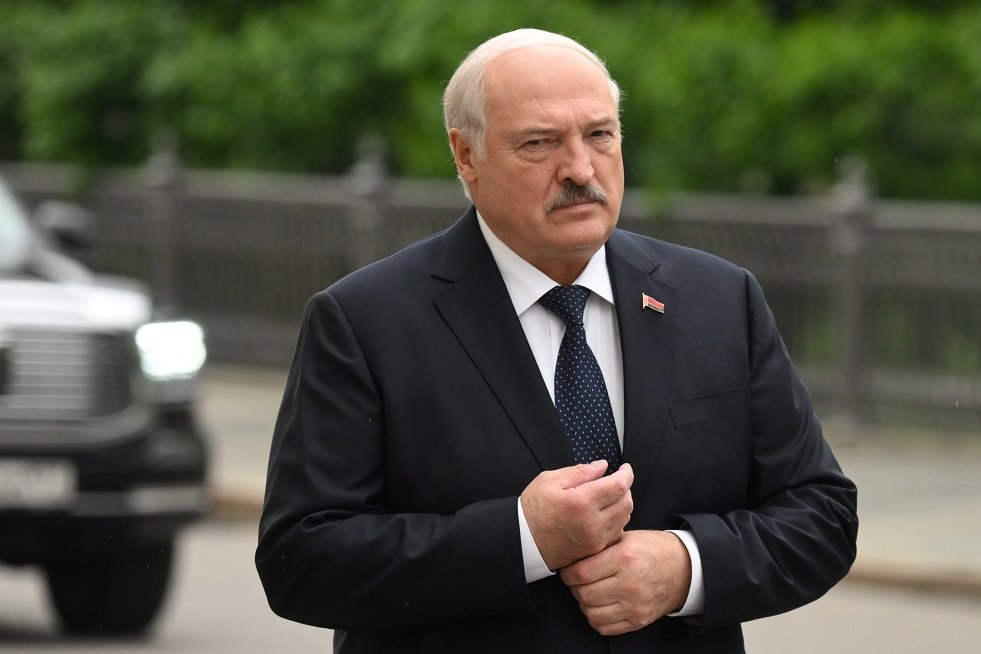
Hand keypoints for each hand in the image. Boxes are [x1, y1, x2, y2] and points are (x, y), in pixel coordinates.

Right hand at [520, 461, 633, 570]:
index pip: (619, 485)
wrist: (522, 542)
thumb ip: (579, 471)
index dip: (626, 474)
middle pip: (626, 502)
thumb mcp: (549, 480)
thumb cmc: (532, 509)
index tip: (625, 468)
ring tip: (611, 495)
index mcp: (581, 502)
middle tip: (617, 480)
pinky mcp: (593, 550)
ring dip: (623, 504)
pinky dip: (617, 520)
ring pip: (624, 519)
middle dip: (626, 488)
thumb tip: (602, 466)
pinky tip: (606, 513)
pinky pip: (616, 533)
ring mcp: (594, 540)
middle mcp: (592, 523)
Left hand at [559, 530, 691, 635]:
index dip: (568, 573)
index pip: (582, 573)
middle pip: (584, 594)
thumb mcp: (627, 537)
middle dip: (575, 587)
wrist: (684, 569)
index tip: (569, 570)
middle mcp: (630, 584)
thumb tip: (572, 553)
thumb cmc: (651, 549)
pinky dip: (596, 618)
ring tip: (590, 592)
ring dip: (585, 603)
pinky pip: (604, 627)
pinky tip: (601, 605)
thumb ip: (601, 544)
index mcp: (625, 558)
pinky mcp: (638, 621)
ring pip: (591, 613)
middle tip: (578, 580)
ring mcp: (635, 606)